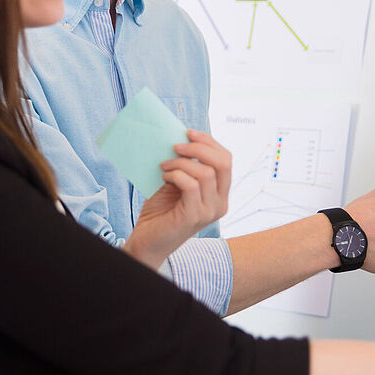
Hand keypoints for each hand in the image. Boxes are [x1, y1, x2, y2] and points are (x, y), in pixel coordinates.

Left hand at [125, 130, 230, 268]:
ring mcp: (209, 212)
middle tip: (176, 146)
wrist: (148, 241)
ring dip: (181, 162)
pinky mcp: (194, 217)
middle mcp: (220, 203)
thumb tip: (182, 139)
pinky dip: (176, 175)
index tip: (188, 133)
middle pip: (223, 163)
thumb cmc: (161, 211)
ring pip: (205, 173)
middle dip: (199, 147)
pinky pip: (191, 185)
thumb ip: (186, 166)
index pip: (226, 160)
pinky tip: (164, 176)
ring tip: (164, 165)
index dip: (209, 142)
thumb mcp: (177, 183)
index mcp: (220, 194)